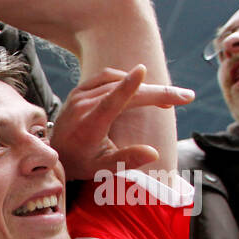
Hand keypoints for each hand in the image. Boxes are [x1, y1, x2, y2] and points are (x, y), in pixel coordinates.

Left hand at [50, 66, 193, 180]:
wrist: (54, 152)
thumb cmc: (80, 163)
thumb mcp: (102, 168)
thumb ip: (127, 160)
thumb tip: (154, 153)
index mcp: (88, 124)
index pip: (110, 101)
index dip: (128, 86)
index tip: (143, 70)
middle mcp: (82, 106)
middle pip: (124, 90)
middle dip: (157, 92)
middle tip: (185, 96)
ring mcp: (79, 95)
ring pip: (118, 81)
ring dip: (145, 87)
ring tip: (165, 100)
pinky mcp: (80, 89)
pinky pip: (107, 77)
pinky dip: (127, 80)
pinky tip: (142, 89)